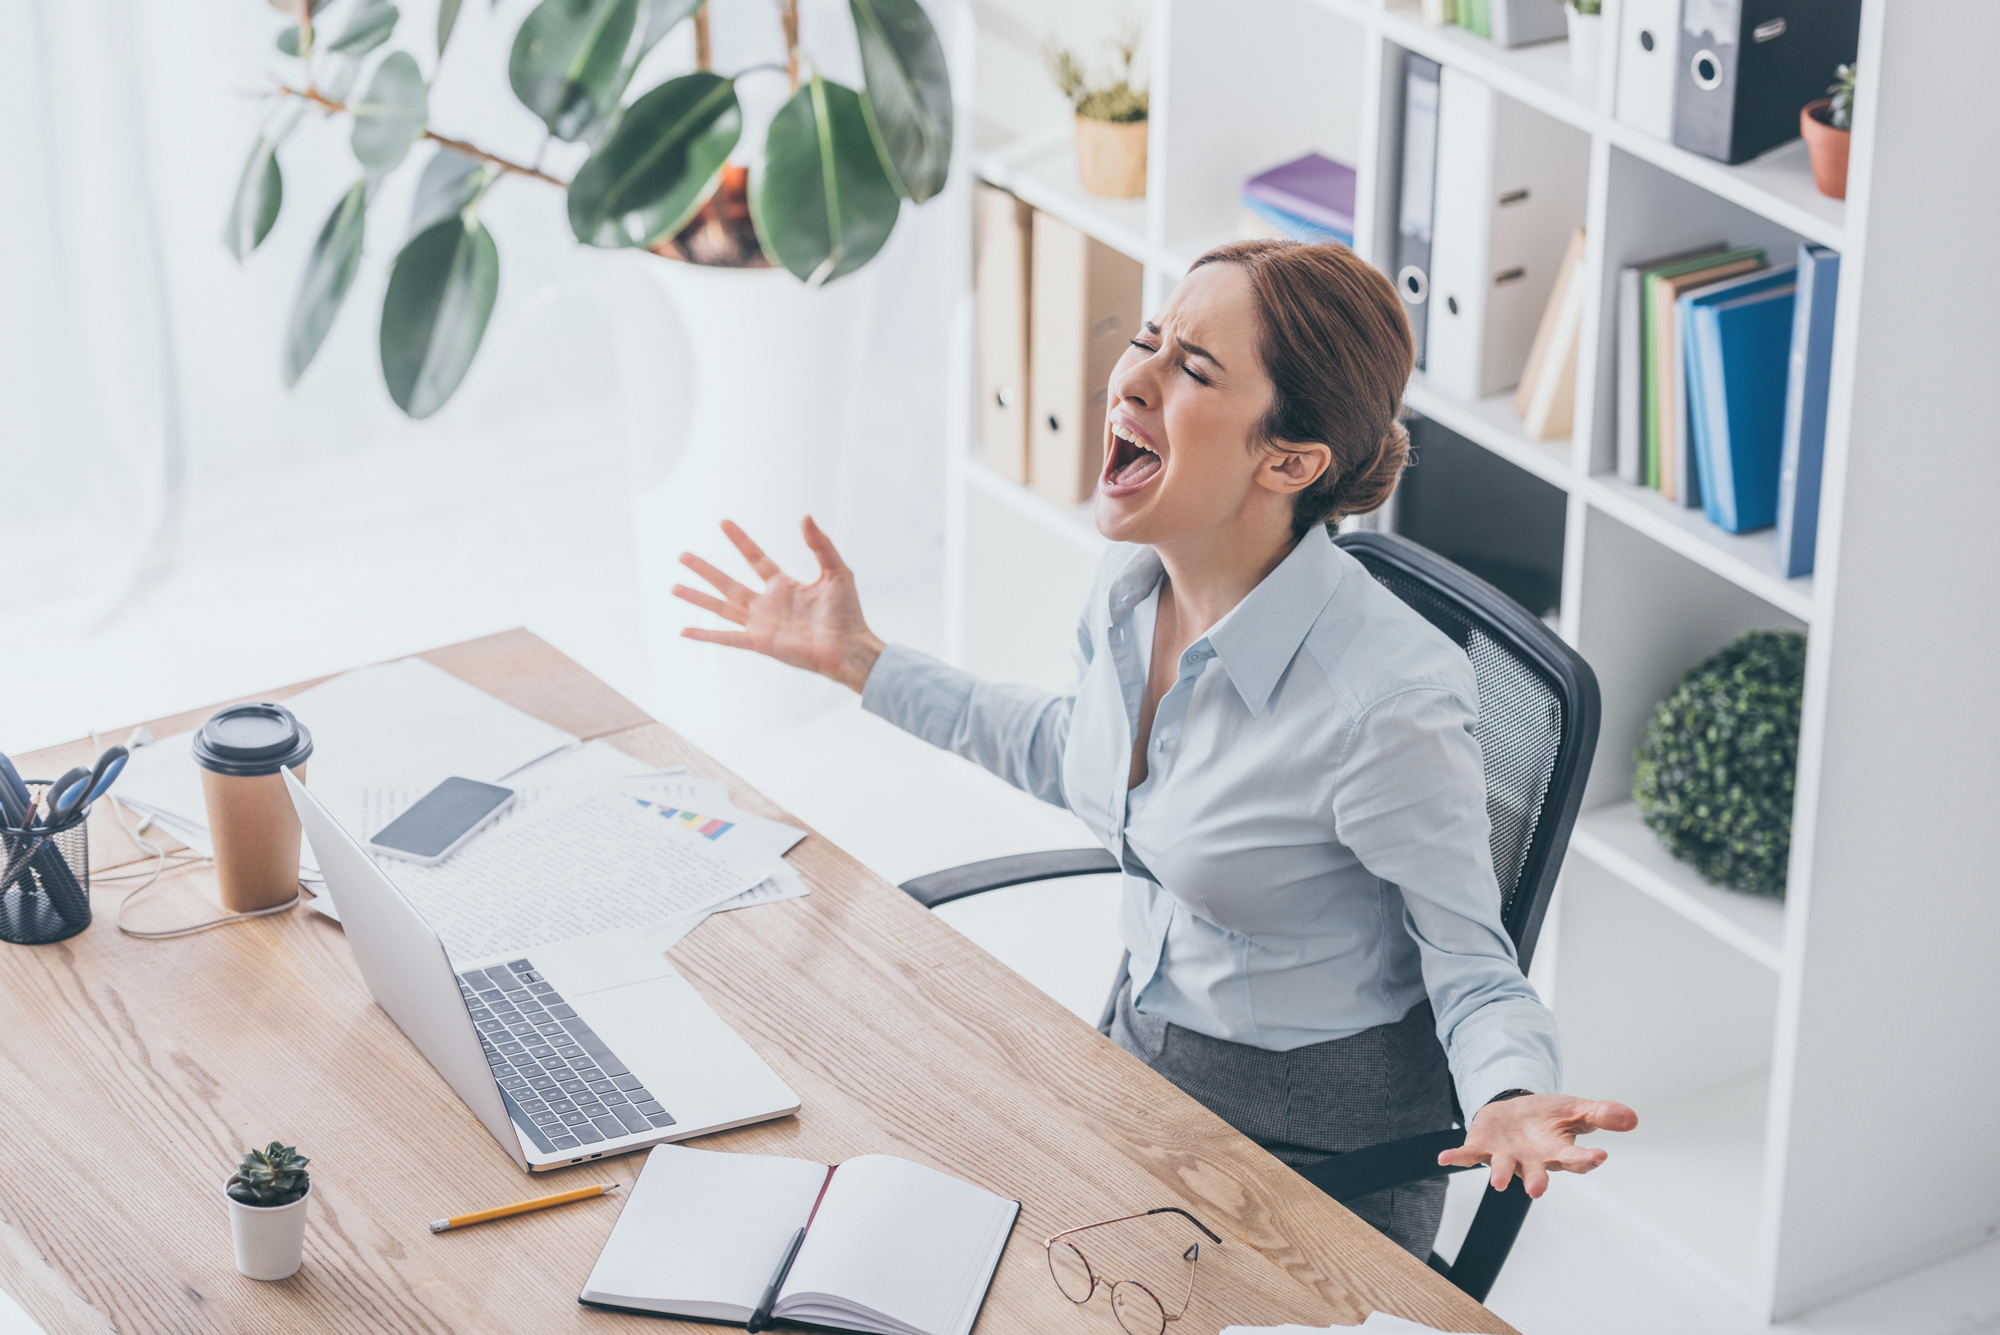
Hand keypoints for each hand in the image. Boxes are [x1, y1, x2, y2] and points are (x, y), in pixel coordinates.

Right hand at [672, 517, 885, 692]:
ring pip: (721, 607)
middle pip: (728, 583)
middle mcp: (767, 604)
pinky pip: (726, 638)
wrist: (849, 647)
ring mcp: (761, 624)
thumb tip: (805, 516)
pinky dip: (705, 634)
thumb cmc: (847, 613)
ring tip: (674, 587)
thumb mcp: (836, 571)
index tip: (723, 523)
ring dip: (697, 597)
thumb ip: (820, 544)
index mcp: (784, 586)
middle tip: (683, 555)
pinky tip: (684, 630)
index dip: (740, 541)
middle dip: (705, 570)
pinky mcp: (759, 643)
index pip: (756, 558)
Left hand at [1440, 1094, 1638, 1197]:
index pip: (1576, 1159)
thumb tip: (1631, 1117)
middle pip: (1536, 1174)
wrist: (1516, 1108)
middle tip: (1535, 1190)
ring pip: (1502, 1169)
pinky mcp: (1482, 1147)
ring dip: (1498, 1174)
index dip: (1587, 1159)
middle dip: (1535, 1182)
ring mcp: (1505, 1156)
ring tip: (1495, 1181)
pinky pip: (1467, 1154)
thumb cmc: (1549, 1116)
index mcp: (1558, 1152)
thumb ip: (1602, 1114)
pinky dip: (1456, 1157)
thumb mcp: (1577, 1109)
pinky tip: (1443, 1159)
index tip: (1600, 1155)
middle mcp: (1531, 1160)